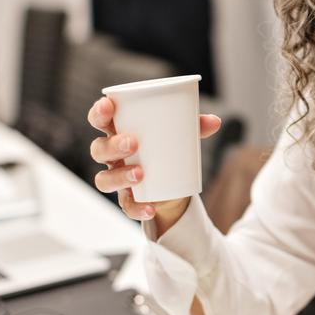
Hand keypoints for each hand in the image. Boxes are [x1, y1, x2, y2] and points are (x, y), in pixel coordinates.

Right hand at [87, 96, 220, 232]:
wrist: (174, 183)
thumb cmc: (169, 148)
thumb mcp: (182, 135)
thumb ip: (195, 126)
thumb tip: (215, 121)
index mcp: (120, 132)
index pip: (100, 119)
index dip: (99, 112)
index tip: (109, 106)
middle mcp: (112, 156)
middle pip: (98, 149)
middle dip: (112, 145)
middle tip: (133, 142)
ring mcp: (117, 178)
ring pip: (104, 179)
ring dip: (119, 176)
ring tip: (140, 173)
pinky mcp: (128, 200)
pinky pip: (126, 207)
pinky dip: (137, 208)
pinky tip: (151, 208)